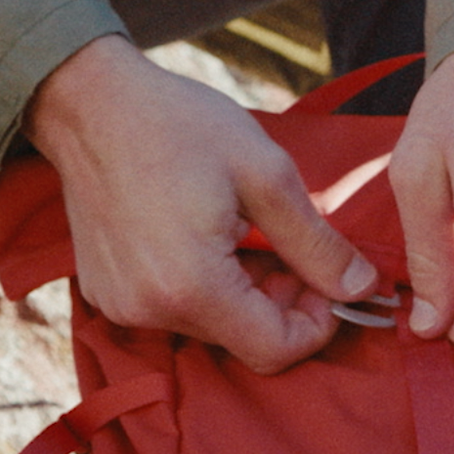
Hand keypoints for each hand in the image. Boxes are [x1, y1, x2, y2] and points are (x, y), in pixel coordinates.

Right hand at [24, 36, 377, 372]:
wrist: (90, 102)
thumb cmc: (179, 126)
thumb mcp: (266, 175)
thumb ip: (318, 245)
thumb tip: (363, 288)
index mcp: (192, 287)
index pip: (274, 351)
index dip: (315, 325)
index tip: (328, 283)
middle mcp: (149, 311)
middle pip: (242, 340)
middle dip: (281, 303)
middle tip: (292, 249)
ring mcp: (120, 306)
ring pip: (210, 327)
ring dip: (243, 294)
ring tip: (247, 234)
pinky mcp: (104, 294)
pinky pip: (172, 310)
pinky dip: (203, 287)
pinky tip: (207, 237)